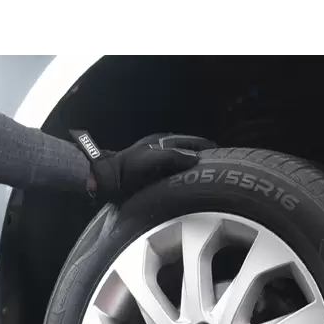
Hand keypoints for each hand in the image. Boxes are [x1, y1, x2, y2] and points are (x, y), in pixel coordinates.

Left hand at [71, 131, 215, 202]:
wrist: (105, 180)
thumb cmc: (127, 169)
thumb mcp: (152, 160)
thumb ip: (174, 157)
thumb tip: (196, 159)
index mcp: (162, 142)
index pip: (191, 141)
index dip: (205, 146)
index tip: (219, 152)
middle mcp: (159, 148)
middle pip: (186, 149)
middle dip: (201, 154)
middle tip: (215, 164)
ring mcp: (154, 159)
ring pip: (179, 160)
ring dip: (191, 165)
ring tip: (204, 174)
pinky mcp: (149, 171)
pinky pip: (171, 170)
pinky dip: (180, 173)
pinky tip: (184, 182)